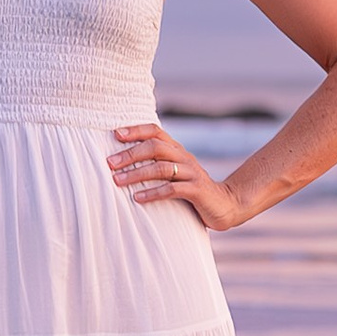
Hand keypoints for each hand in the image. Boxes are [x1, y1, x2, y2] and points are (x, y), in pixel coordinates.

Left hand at [110, 122, 249, 230]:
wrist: (226, 205)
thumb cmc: (193, 190)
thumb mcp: (175, 174)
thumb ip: (157, 165)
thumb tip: (124, 162)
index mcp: (177, 150)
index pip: (155, 132)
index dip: (136, 131)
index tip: (115, 134)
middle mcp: (184, 157)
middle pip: (155, 147)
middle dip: (130, 154)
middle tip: (110, 163)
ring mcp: (191, 173)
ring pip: (161, 168)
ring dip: (137, 174)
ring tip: (117, 181)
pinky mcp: (197, 191)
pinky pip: (172, 189)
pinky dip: (153, 193)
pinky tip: (137, 198)